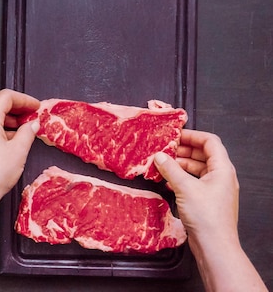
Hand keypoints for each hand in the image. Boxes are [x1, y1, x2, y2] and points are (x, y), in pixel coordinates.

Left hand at [0, 89, 39, 199]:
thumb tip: (33, 124)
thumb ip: (28, 133)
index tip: (35, 107)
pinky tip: (7, 140)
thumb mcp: (18, 152)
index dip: (23, 99)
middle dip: (9, 103)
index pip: (5, 97)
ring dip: (2, 115)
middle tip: (24, 112)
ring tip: (19, 127)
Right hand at [153, 129, 238, 243]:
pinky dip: (181, 178)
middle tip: (165, 150)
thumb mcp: (185, 187)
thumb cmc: (206, 216)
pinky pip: (194, 182)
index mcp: (222, 169)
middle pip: (203, 154)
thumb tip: (159, 157)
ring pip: (197, 169)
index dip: (192, 135)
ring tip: (162, 165)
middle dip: (183, 151)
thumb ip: (170, 169)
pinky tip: (167, 182)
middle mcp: (221, 176)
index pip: (210, 142)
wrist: (215, 245)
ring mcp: (215, 189)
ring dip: (180, 165)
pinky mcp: (208, 200)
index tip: (175, 135)